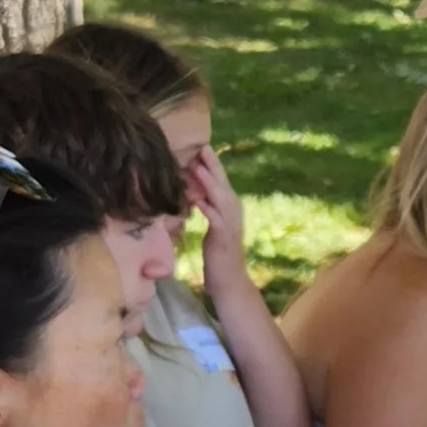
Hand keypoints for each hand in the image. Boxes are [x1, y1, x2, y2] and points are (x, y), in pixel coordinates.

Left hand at [182, 145, 247, 267]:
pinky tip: (196, 199)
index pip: (220, 180)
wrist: (229, 280)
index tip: (200, 146)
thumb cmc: (217, 254)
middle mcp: (233, 210)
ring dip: (208, 181)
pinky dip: (206, 207)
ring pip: (220, 197)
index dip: (211, 164)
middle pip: (222, 183)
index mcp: (230, 206)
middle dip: (211, 165)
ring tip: (197, 166)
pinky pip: (214, 218)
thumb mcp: (212, 225)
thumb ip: (206, 207)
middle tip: (200, 146)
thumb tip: (193, 190)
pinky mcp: (223, 236)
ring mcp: (230, 222)